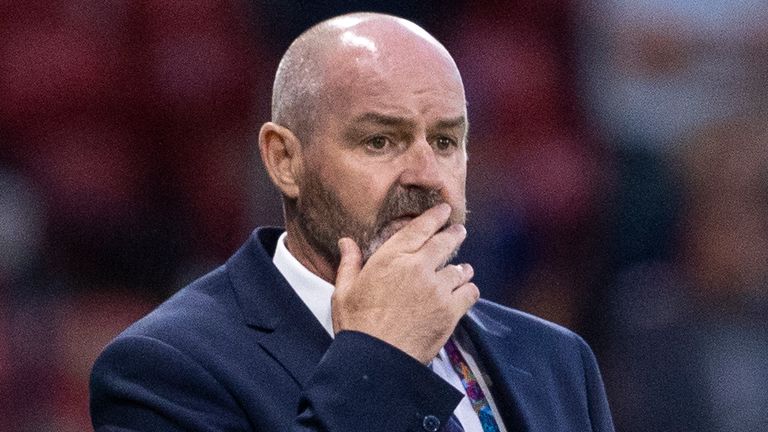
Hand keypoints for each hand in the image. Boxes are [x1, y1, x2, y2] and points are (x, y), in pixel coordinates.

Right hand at [331, 203, 478, 363]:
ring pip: (459, 269)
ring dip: (462, 268)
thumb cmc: (357, 325)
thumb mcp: (344, 291)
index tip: (443, 211)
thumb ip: (349, 263)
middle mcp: (417, 268)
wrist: (377, 359)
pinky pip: (469, 293)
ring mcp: (436, 289)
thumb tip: (346, 242)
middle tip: (459, 231)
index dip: (434, 216)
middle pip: (444, 243)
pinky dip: (469, 291)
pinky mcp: (450, 311)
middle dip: (454, 234)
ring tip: (463, 269)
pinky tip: (465, 292)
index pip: (419, 228)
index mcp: (391, 258)